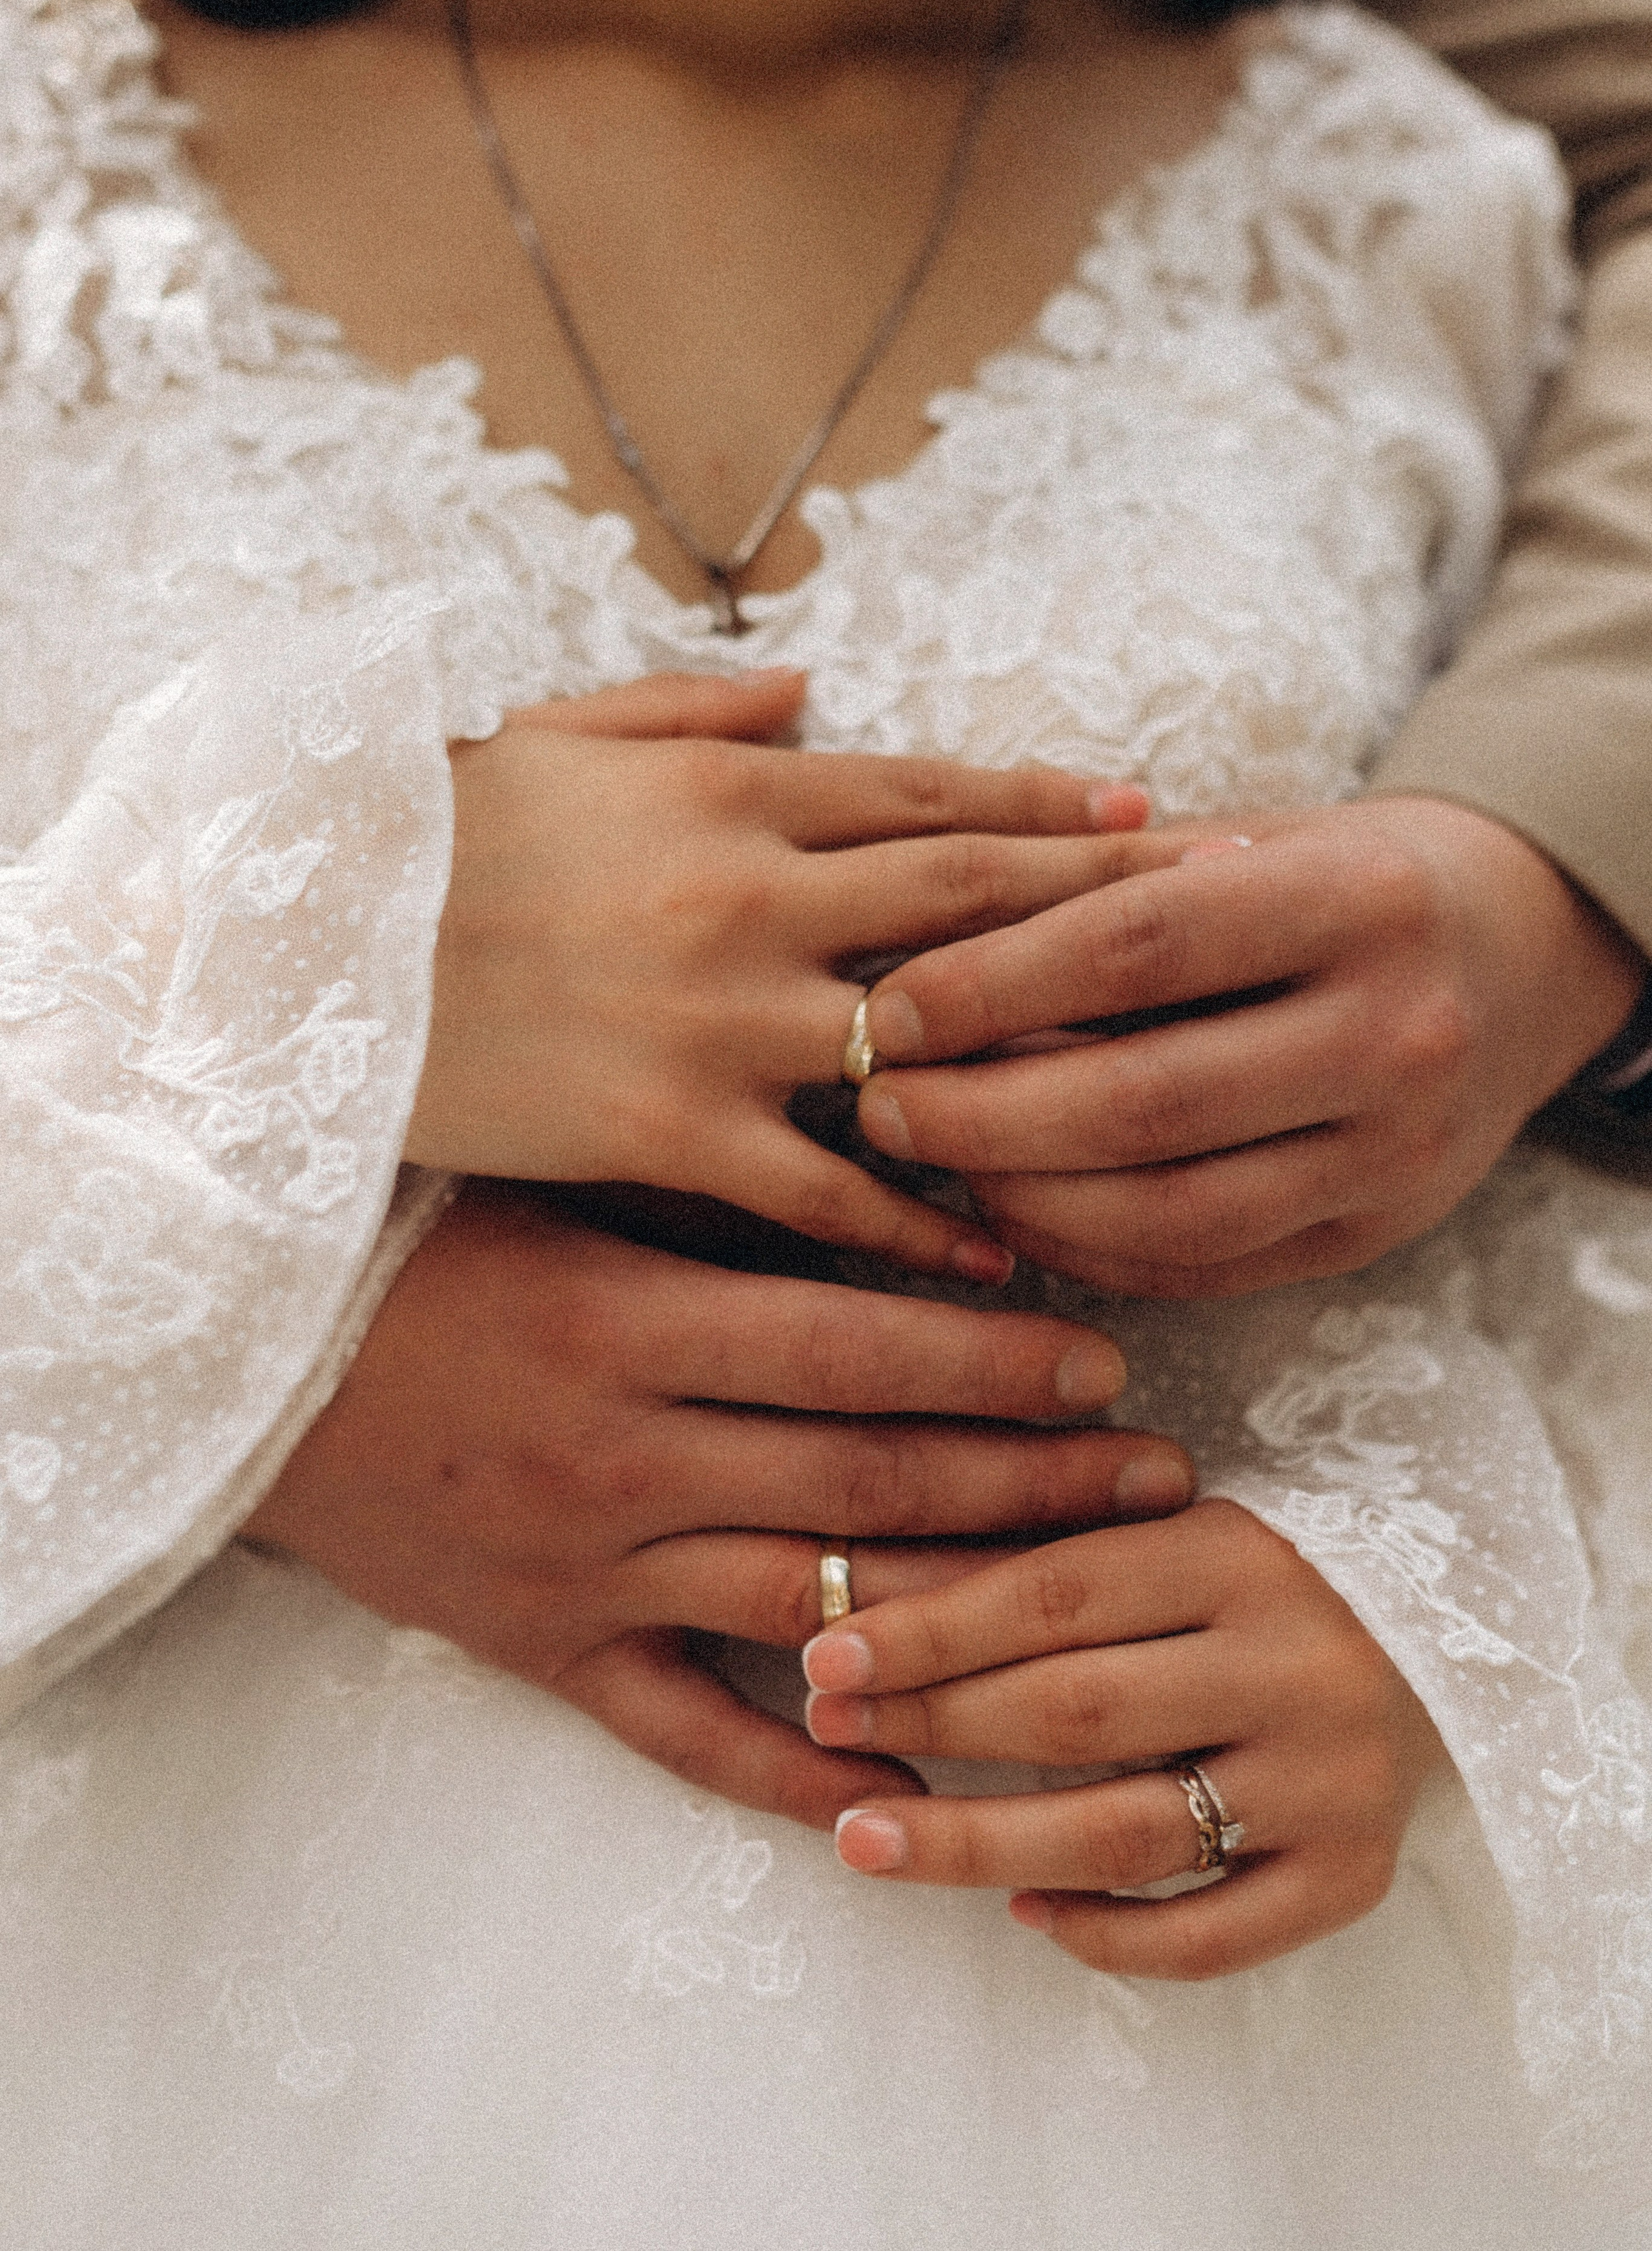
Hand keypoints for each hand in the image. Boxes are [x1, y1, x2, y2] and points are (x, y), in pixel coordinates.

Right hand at [242, 1178, 1195, 1828]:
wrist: (239, 1369)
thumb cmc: (413, 1251)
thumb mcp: (562, 1201)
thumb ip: (717, 1214)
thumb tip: (891, 1199)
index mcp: (631, 1325)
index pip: (858, 1353)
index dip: (996, 1360)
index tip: (1106, 1360)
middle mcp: (623, 1458)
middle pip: (868, 1484)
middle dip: (1030, 1483)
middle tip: (1157, 1478)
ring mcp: (588, 1572)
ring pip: (812, 1610)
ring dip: (964, 1612)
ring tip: (1087, 1600)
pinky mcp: (545, 1654)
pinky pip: (688, 1736)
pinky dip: (800, 1771)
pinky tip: (907, 1786)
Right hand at [405, 667, 1162, 1280]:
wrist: (296, 938)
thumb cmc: (427, 828)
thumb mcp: (564, 734)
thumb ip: (701, 706)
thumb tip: (814, 678)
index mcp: (729, 789)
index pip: (930, 794)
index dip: (1050, 805)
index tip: (1151, 818)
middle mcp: (751, 891)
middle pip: (971, 897)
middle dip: (1108, 904)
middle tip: (1223, 917)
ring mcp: (718, 1015)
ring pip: (926, 1041)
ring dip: (1048, 1065)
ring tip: (1159, 1094)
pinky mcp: (667, 1127)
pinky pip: (825, 1183)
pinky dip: (920, 1215)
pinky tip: (999, 1248)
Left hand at [802, 1499, 1443, 1975]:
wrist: (1450, 1642)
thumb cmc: (1260, 1582)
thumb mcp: (1164, 1541)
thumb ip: (1032, 1568)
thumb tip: (859, 1605)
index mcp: (1240, 1555)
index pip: (1056, 1596)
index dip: (930, 1630)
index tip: (824, 1654)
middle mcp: (1294, 1666)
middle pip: (1076, 1712)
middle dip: (931, 1726)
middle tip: (824, 1735)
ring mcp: (1329, 1781)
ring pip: (1124, 1833)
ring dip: (977, 1842)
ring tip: (864, 1838)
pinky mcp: (1354, 1876)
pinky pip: (1212, 1936)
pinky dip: (1106, 1933)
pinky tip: (1023, 1910)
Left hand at [852, 795, 1645, 1295]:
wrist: (1519, 952)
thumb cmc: (1342, 881)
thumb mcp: (1254, 839)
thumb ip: (1110, 884)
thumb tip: (917, 940)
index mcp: (1358, 901)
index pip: (1143, 946)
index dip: (996, 985)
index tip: (887, 1010)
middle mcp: (1396, 1033)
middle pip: (1147, 1101)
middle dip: (984, 1115)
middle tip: (877, 1105)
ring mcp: (1398, 1152)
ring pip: (1171, 1211)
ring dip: (1023, 1199)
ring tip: (930, 1165)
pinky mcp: (1377, 1234)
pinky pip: (1205, 1267)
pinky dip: (1089, 1250)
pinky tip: (1011, 1214)